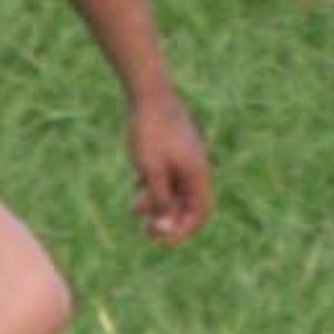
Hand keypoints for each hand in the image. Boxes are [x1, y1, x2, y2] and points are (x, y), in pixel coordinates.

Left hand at [127, 90, 212, 244]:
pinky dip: (154, 186)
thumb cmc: (150, 131)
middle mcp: (195, 167)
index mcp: (196, 173)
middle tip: (145, 231)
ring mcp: (185, 156)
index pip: (200, 212)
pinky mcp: (173, 147)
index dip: (184, 230)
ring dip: (157, 203)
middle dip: (167, 219)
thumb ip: (159, 198)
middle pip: (187, 204)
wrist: (148, 93)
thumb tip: (164, 221)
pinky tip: (137, 183)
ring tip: (133, 209)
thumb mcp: (151, 170)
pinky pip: (168, 176)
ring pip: (175, 190)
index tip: (163, 240)